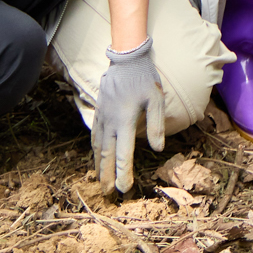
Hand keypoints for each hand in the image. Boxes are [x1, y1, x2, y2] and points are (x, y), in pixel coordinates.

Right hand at [92, 38, 165, 193]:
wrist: (125, 58)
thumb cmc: (144, 79)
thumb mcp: (156, 99)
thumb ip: (156, 124)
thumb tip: (158, 149)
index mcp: (125, 120)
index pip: (124, 153)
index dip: (124, 173)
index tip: (125, 189)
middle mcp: (110, 121)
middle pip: (107, 155)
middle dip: (107, 175)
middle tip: (108, 194)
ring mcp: (102, 117)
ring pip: (98, 147)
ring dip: (99, 166)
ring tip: (100, 181)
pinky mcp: (99, 112)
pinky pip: (95, 136)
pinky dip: (95, 150)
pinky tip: (97, 157)